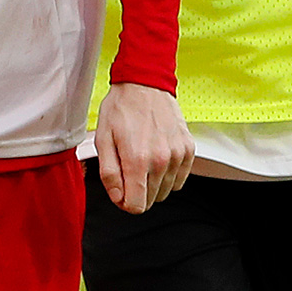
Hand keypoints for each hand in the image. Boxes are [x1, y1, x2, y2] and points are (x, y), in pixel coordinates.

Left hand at [93, 83, 190, 214]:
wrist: (145, 84)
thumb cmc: (121, 109)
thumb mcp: (103, 140)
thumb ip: (109, 174)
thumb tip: (118, 198)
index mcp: (137, 160)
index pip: (136, 205)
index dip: (125, 202)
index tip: (121, 189)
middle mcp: (161, 160)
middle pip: (151, 201)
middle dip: (137, 192)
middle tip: (129, 169)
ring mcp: (178, 155)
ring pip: (166, 192)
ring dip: (153, 183)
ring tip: (143, 159)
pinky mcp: (188, 150)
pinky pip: (180, 180)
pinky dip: (168, 175)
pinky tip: (157, 157)